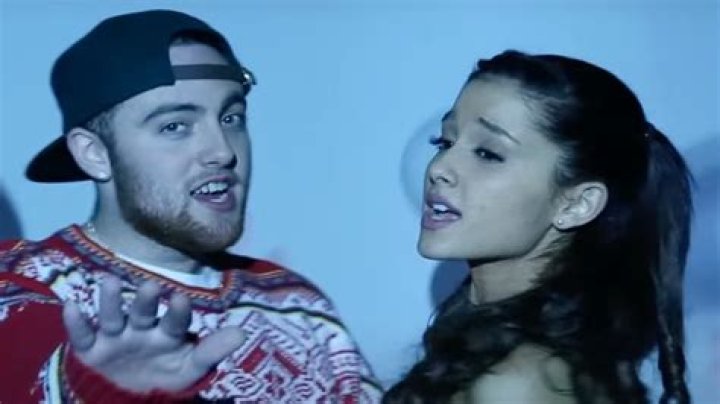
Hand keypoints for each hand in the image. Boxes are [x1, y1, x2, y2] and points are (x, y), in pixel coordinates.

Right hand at [62, 276, 244, 392]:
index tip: (182, 299)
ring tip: (109, 281)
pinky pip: (83, 334)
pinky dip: (77, 322)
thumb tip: (242, 332)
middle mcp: (142, 327)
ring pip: (113, 315)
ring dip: (111, 300)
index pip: (176, 320)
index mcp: (168, 332)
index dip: (178, 312)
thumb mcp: (190, 368)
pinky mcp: (91, 348)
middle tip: (151, 286)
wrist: (130, 395)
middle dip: (146, 300)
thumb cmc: (166, 375)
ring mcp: (116, 336)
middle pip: (144, 311)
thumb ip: (212, 351)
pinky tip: (71, 306)